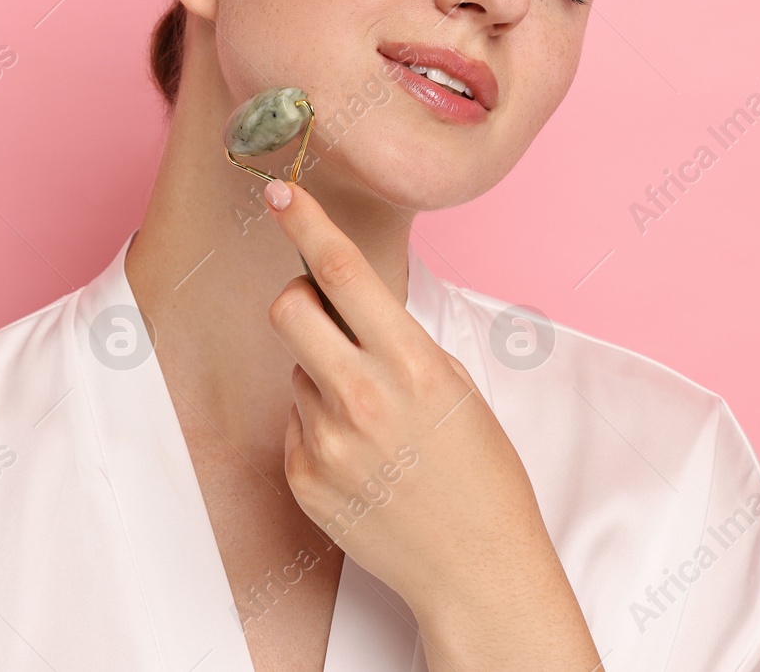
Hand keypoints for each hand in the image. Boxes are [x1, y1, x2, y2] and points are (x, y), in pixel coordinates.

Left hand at [260, 178, 600, 669]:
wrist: (477, 568)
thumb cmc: (480, 472)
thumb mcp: (454, 386)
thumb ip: (397, 341)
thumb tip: (344, 300)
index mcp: (410, 365)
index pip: (341, 271)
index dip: (306, 221)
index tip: (279, 191)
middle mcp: (361, 398)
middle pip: (288, 308)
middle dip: (299, 300)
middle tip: (325, 319)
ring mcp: (326, 442)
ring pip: (294, 370)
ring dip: (320, 377)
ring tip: (372, 423)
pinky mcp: (303, 479)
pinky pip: (293, 424)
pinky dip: (318, 428)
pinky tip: (362, 460)